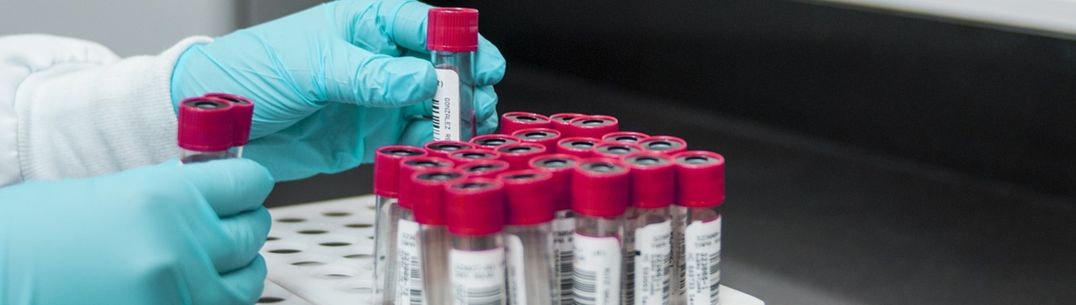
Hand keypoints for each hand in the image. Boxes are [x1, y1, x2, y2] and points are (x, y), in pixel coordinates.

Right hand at [0, 159, 273, 304]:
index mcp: (166, 196)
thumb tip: (217, 193)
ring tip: (218, 265)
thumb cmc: (37, 233)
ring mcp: (179, 292)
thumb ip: (175, 193)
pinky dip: (214, 300)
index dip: (247, 186)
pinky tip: (195, 290)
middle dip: (241, 226)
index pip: (250, 182)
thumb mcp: (115, 192)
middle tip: (224, 226)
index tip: (242, 190)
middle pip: (254, 230)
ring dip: (238, 270)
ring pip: (249, 279)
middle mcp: (180, 244)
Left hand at [171, 0, 506, 180]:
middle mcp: (375, 60)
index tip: (481, 63)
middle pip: (437, 68)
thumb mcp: (313, 67)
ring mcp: (374, 99)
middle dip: (464, 84)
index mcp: (364, 25)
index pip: (425, 25)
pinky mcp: (366, 136)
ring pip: (429, 106)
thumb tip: (421, 79)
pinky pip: (408, 138)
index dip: (458, 42)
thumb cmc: (249, 71)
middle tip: (478, 104)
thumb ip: (370, 76)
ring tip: (460, 132)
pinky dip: (425, 144)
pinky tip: (432, 148)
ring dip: (450, 119)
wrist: (214, 123)